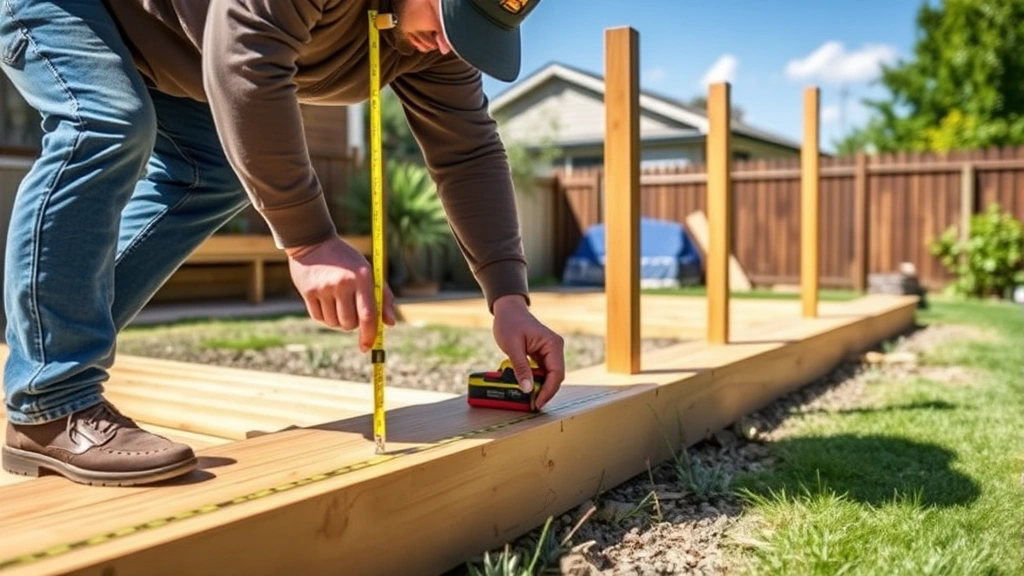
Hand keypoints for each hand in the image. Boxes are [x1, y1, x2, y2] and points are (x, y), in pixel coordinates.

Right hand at [285, 235, 395, 351]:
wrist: (314, 243)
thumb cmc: (346, 261)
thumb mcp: (368, 272)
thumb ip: (382, 297)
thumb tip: (390, 324)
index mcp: (362, 277)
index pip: (368, 314)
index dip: (369, 334)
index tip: (368, 346)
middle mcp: (343, 283)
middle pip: (350, 323)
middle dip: (352, 324)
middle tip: (351, 311)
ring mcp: (324, 288)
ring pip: (334, 323)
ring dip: (337, 321)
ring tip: (337, 303)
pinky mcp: (308, 291)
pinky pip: (318, 318)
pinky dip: (324, 316)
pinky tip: (325, 302)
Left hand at [491, 294, 564, 410]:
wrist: (507, 310)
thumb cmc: (510, 323)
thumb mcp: (513, 347)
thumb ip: (521, 368)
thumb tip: (528, 389)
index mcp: (553, 344)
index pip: (557, 373)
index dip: (548, 391)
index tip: (537, 402)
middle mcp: (554, 348)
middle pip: (555, 377)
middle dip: (544, 391)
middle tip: (532, 404)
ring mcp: (549, 352)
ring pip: (548, 376)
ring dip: (539, 387)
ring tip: (528, 398)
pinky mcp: (541, 355)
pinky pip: (541, 372)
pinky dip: (534, 380)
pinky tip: (526, 387)